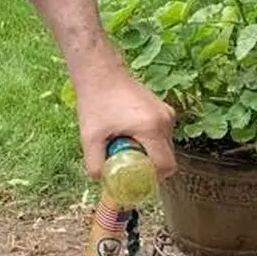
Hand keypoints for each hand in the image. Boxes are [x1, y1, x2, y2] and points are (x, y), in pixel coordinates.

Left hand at [74, 68, 175, 182]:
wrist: (100, 72)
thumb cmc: (95, 102)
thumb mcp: (89, 137)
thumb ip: (95, 165)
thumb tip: (102, 182)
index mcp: (152, 128)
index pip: (166, 166)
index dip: (152, 178)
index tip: (134, 178)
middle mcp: (166, 120)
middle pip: (167, 158)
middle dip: (148, 166)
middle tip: (124, 162)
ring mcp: (167, 113)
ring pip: (164, 147)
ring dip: (147, 152)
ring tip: (123, 143)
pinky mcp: (164, 110)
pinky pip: (161, 135)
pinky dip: (148, 141)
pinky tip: (128, 133)